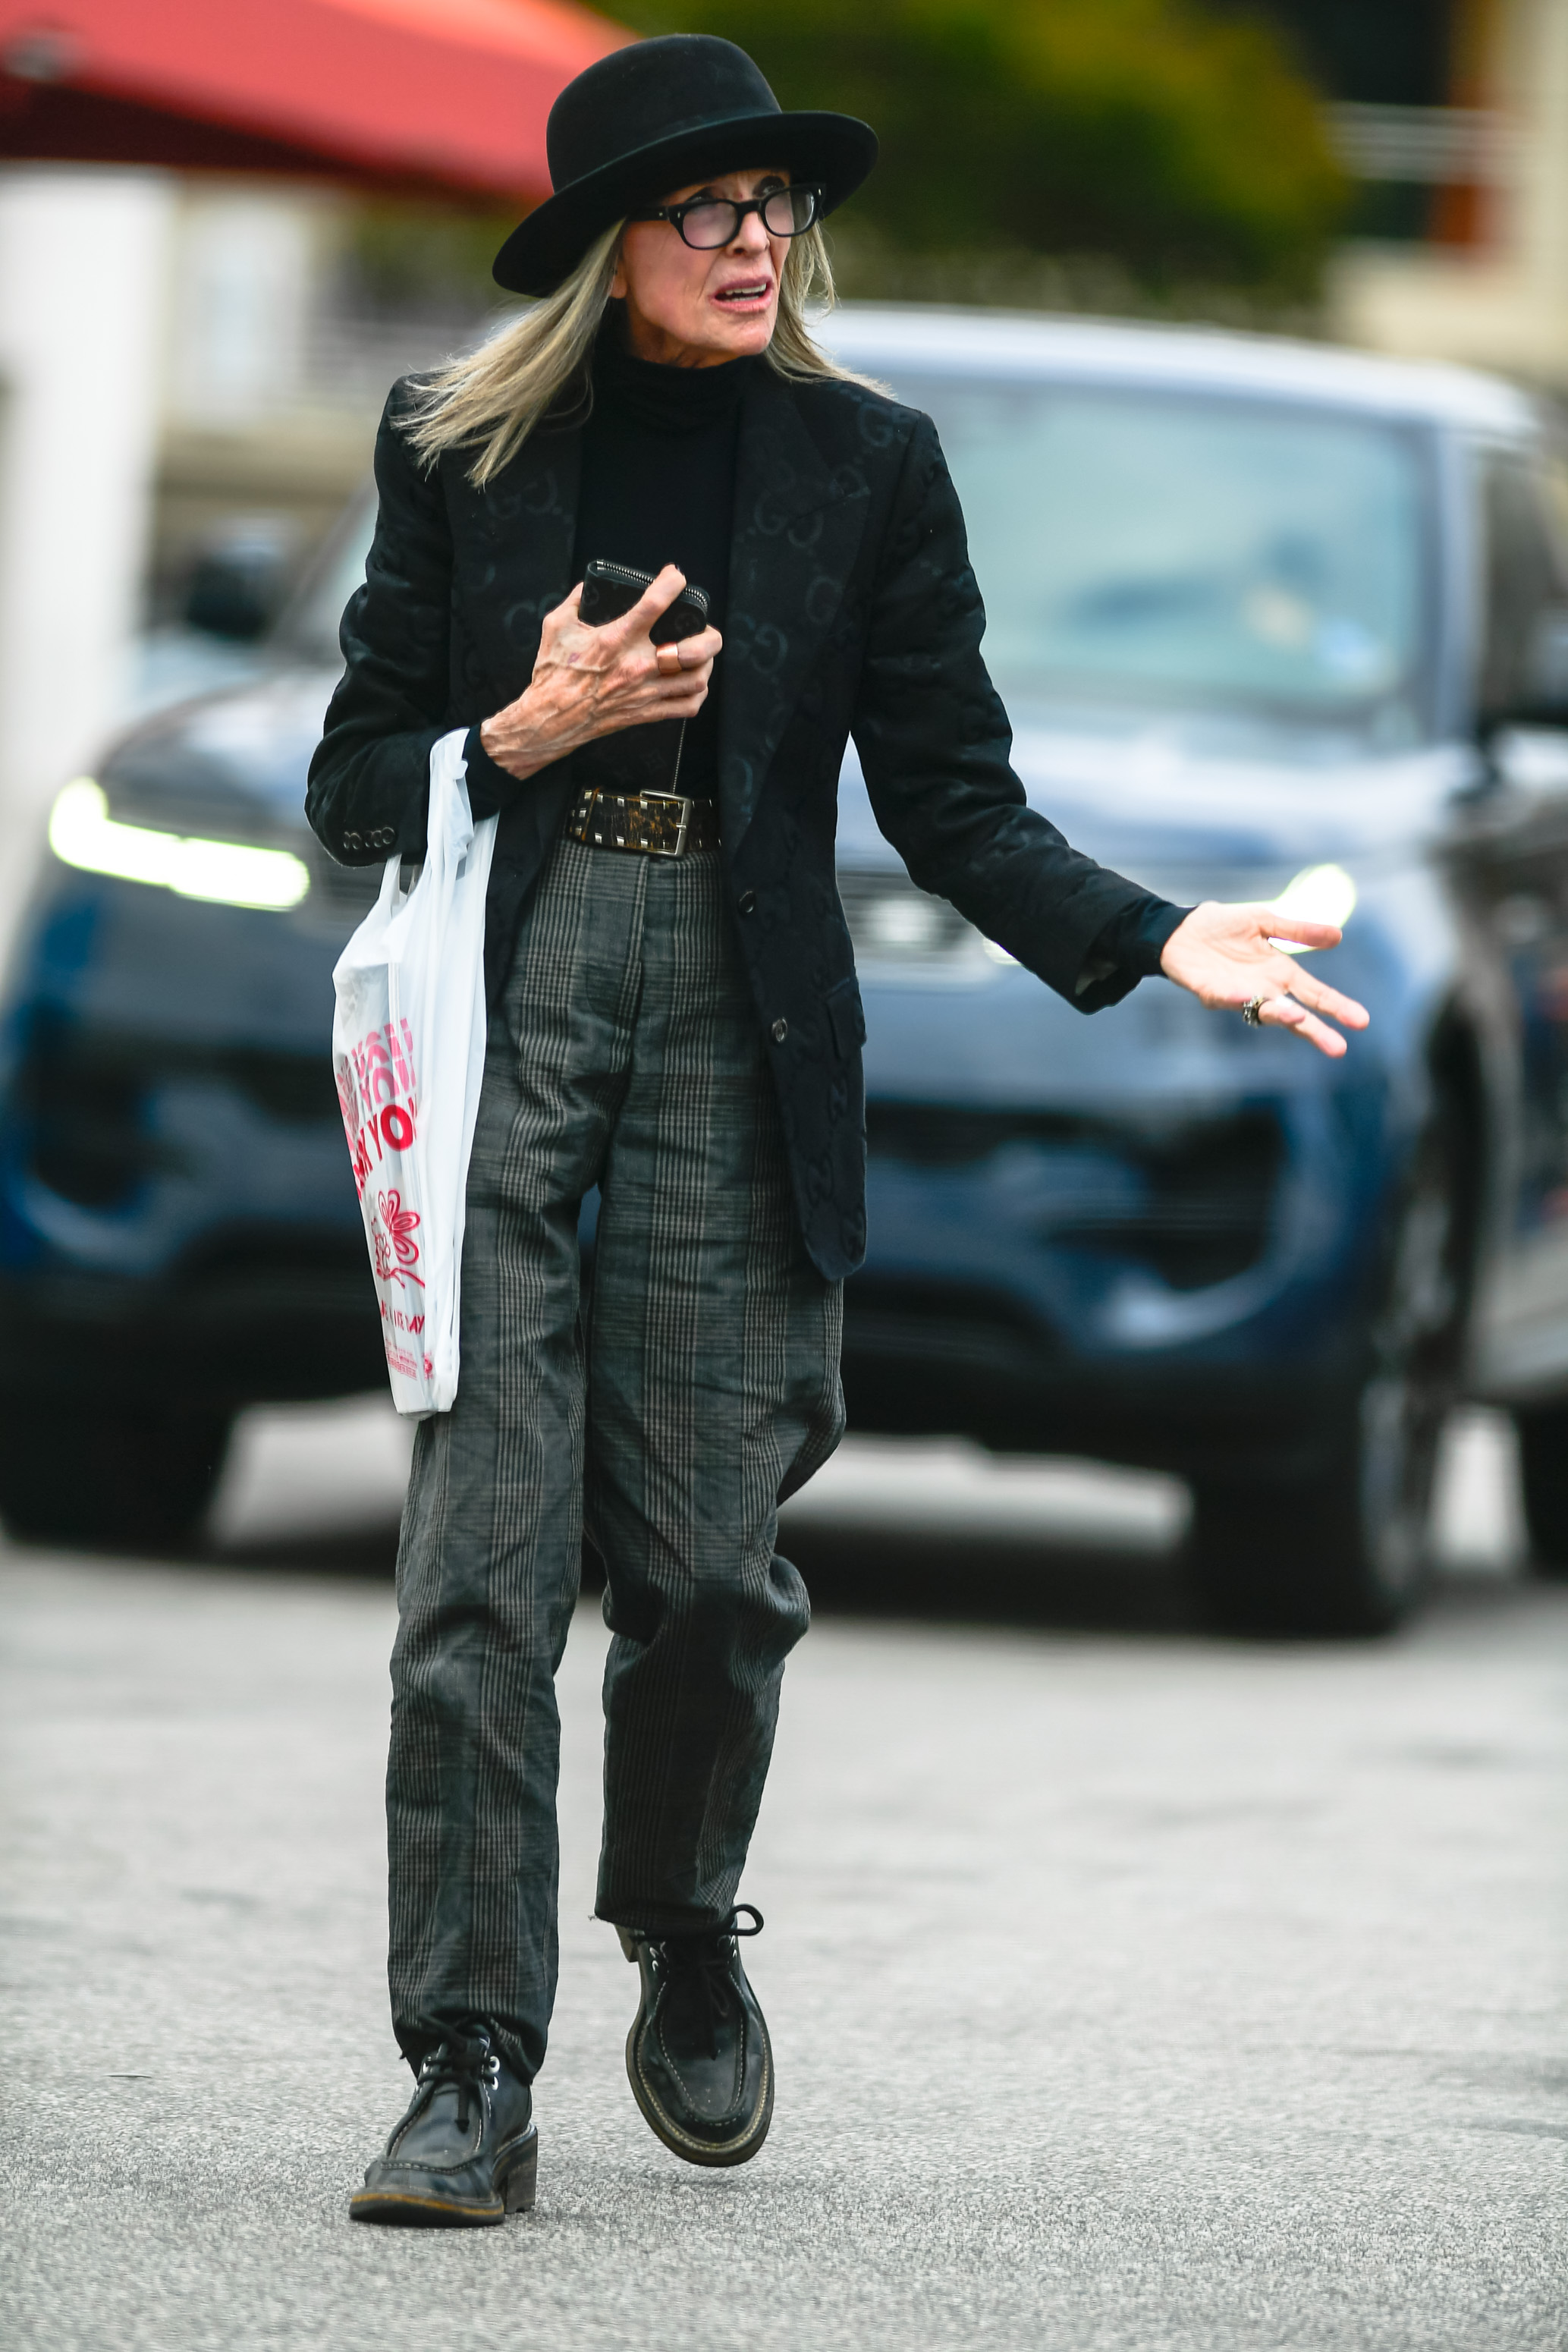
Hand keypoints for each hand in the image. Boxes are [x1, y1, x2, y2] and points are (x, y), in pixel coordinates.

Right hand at [478, 565, 721, 781]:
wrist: (550, 719)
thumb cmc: (552, 674)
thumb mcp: (556, 626)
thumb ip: (575, 601)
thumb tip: (587, 586)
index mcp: (615, 640)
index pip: (655, 605)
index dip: (672, 583)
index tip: (675, 577)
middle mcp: (636, 666)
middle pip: (693, 650)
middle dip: (709, 635)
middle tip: (705, 628)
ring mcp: (644, 692)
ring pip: (696, 679)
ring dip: (707, 665)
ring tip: (702, 656)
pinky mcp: (645, 713)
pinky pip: (687, 707)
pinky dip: (698, 694)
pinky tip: (693, 683)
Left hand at [1159, 901, 1369, 1057]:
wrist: (1181, 928)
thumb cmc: (1224, 926)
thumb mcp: (1266, 921)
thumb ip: (1298, 931)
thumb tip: (1338, 936)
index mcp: (1280, 973)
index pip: (1315, 994)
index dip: (1337, 1007)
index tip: (1361, 1021)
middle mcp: (1264, 989)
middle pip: (1296, 1015)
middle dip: (1316, 1031)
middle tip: (1338, 1049)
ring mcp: (1239, 995)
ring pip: (1264, 1012)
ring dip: (1281, 1014)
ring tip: (1299, 1017)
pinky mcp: (1211, 992)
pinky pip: (1227, 999)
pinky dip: (1238, 999)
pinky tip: (1251, 996)